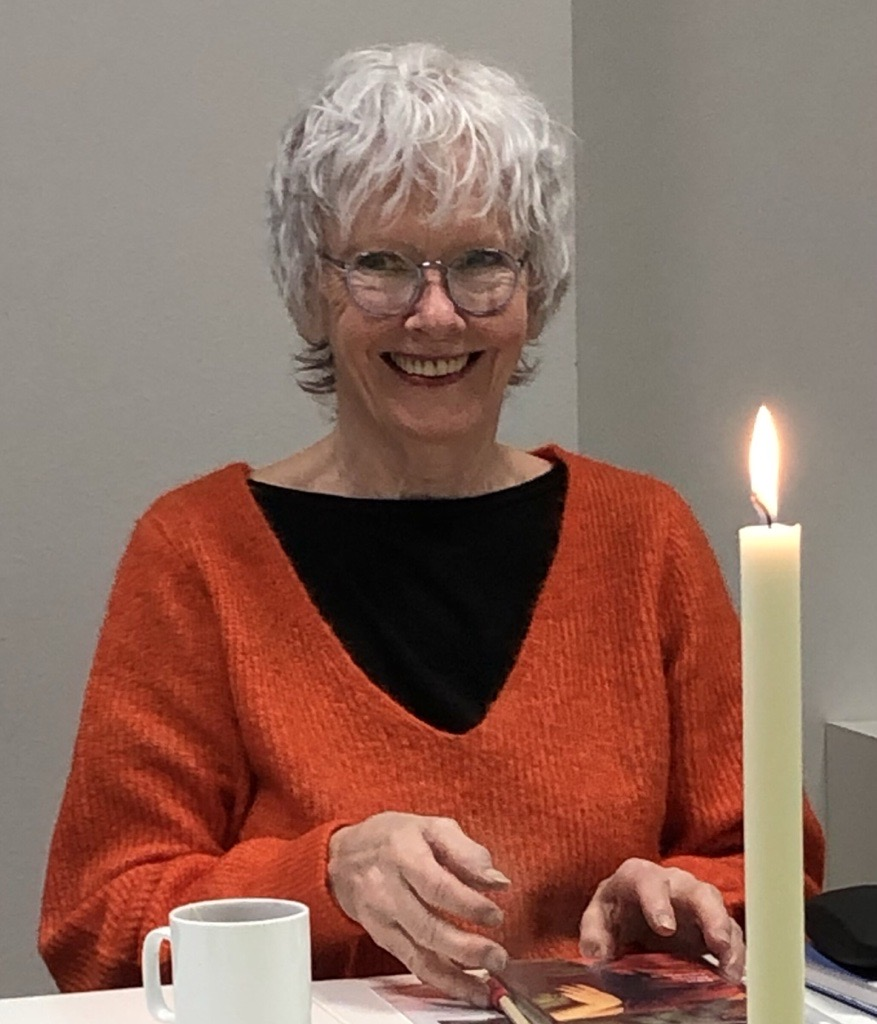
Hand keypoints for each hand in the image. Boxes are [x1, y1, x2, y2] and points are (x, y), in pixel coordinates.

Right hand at [328, 812, 509, 1004]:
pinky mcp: (382, 939)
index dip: (468, 905)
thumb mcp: (431, 827)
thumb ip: (467, 851)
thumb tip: (497, 880)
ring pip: (419, 954)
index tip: (494, 914)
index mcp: (403, 855)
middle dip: (467, 948)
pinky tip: (465, 987)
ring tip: (486, 982)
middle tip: (496, 956)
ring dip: (456, 975)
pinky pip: (412, 965)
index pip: (436, 886)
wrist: (345, 856)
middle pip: (428, 927)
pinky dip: (441, 981)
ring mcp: (382, 918)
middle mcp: (388, 890)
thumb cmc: (393, 838)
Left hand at [578, 858, 744, 982]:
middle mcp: (673, 883)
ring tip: (730, 966)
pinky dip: (735, 952)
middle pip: (696, 890)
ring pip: (718, 909)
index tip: (665, 927)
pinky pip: (730, 932)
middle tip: (717, 942)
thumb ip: (594, 933)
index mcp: (640, 876)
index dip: (658, 902)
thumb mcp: (598, 918)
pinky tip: (734, 973)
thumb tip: (596, 953)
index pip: (649, 881)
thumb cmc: (616, 910)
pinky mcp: (712, 923)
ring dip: (727, 936)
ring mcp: (696, 901)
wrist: (632, 910)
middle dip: (709, 915)